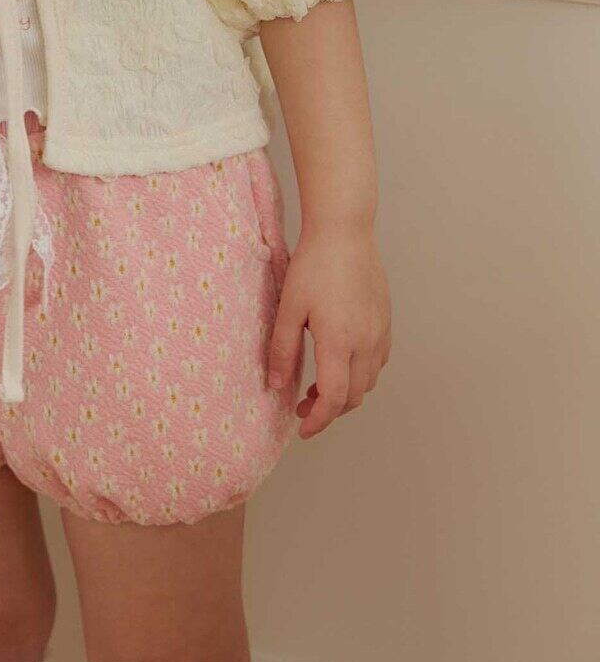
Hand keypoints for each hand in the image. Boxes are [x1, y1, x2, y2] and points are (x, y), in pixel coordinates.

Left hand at [266, 224, 391, 438]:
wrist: (345, 232)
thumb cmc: (314, 265)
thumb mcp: (288, 307)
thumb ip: (282, 349)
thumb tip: (275, 385)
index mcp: (339, 341)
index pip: (334, 399)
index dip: (318, 421)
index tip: (302, 429)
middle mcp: (366, 342)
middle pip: (354, 396)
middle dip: (329, 410)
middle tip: (303, 407)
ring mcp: (380, 333)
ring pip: (369, 382)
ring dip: (346, 393)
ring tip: (319, 386)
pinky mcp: (386, 322)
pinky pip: (378, 362)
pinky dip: (360, 374)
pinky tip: (341, 362)